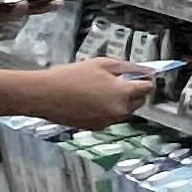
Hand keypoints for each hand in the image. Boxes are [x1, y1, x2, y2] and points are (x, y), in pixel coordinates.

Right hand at [28, 59, 161, 129]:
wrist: (44, 94)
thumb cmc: (70, 77)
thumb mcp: (103, 63)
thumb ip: (129, 67)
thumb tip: (147, 71)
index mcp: (122, 94)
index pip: (147, 88)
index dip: (146, 79)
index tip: (142, 75)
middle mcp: (118, 111)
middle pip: (139, 102)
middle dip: (134, 91)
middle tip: (119, 79)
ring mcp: (107, 121)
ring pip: (124, 111)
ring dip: (120, 101)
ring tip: (100, 88)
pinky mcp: (96, 127)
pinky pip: (110, 118)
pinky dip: (107, 109)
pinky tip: (91, 98)